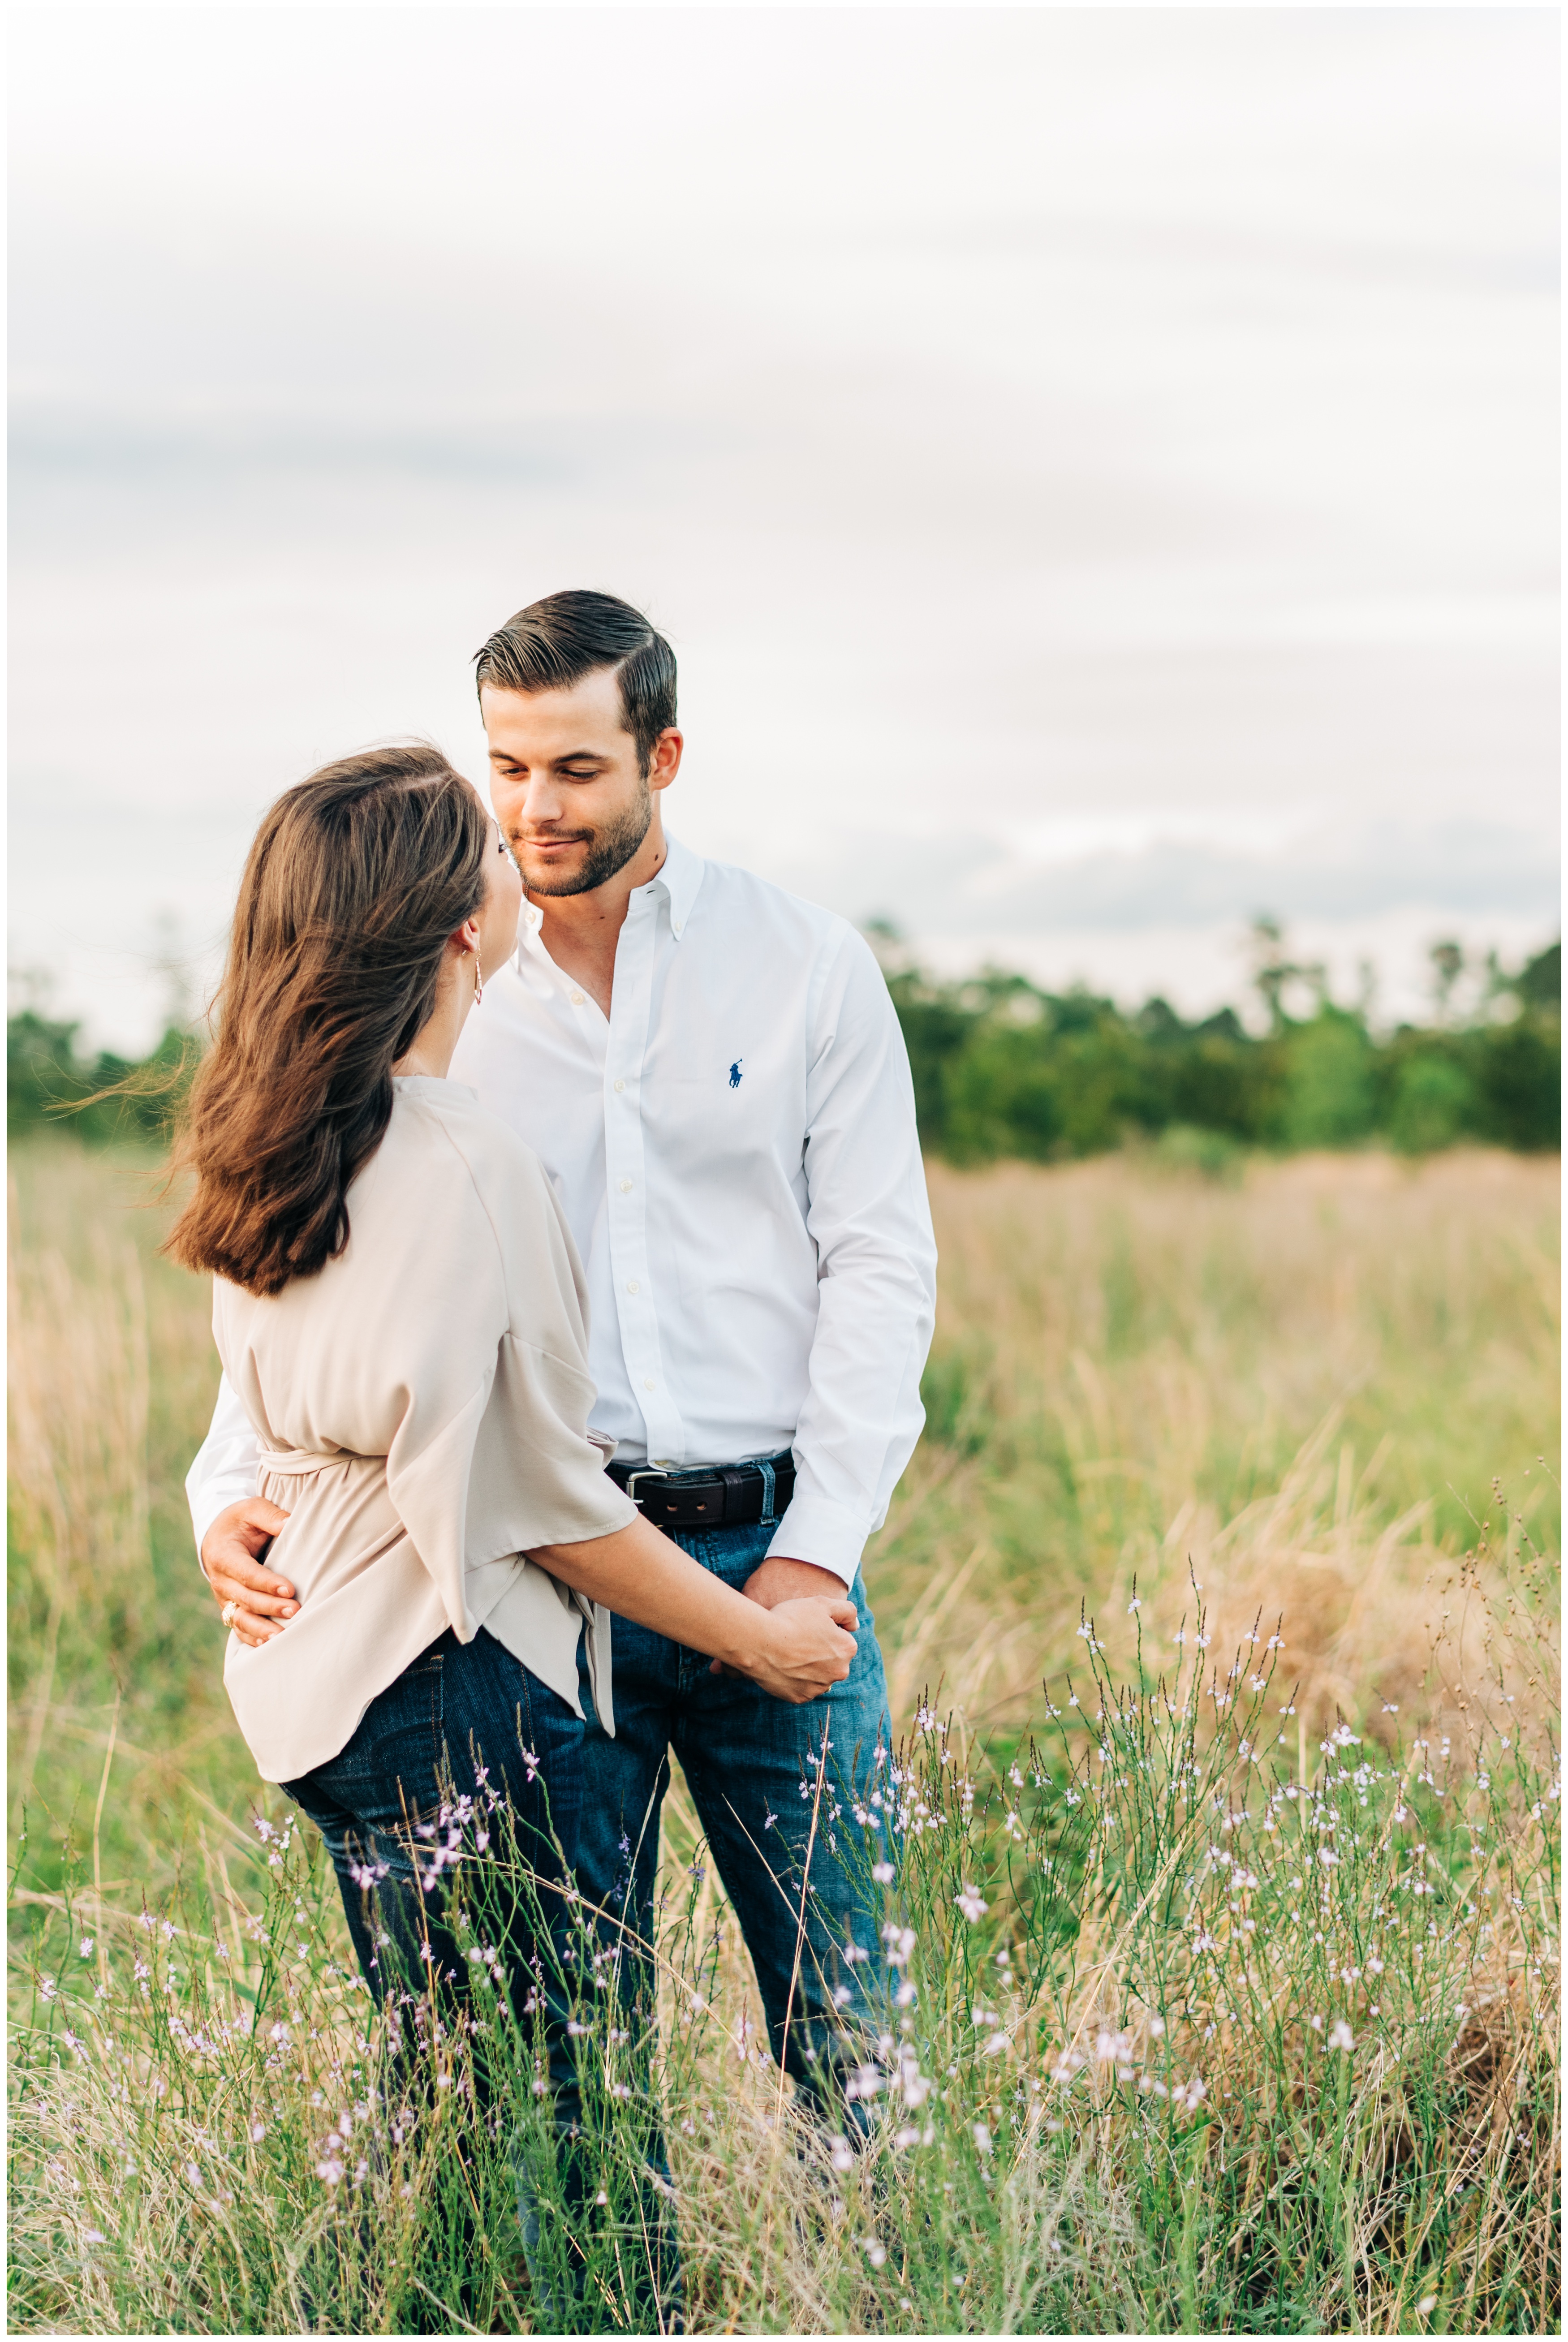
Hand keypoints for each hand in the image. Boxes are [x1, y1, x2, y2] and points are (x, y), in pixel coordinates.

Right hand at [202, 1497, 295, 1648]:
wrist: (218, 1535)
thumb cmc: (240, 1521)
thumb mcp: (252, 1508)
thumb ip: (270, 1516)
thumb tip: (291, 1524)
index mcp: (223, 1555)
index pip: (246, 1573)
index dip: (267, 1583)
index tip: (290, 1588)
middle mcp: (220, 1580)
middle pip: (245, 1599)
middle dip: (270, 1607)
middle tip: (296, 1611)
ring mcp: (223, 1597)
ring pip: (239, 1619)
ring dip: (260, 1629)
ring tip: (282, 1637)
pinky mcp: (229, 1607)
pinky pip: (238, 1628)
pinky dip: (251, 1638)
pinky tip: (269, 1645)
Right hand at [710, 1555, 848, 1676]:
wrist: (760, 1642)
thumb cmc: (791, 1619)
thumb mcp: (822, 1603)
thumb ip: (847, 1610)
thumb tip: (855, 1625)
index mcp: (848, 1649)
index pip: (842, 1639)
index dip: (825, 1630)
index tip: (808, 1627)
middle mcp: (839, 1672)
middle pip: (832, 1659)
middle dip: (820, 1651)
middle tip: (798, 1639)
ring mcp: (819, 1688)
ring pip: (818, 1675)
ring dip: (808, 1666)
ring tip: (788, 1652)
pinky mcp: (800, 1697)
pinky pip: (801, 1687)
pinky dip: (794, 1679)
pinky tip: (783, 1665)